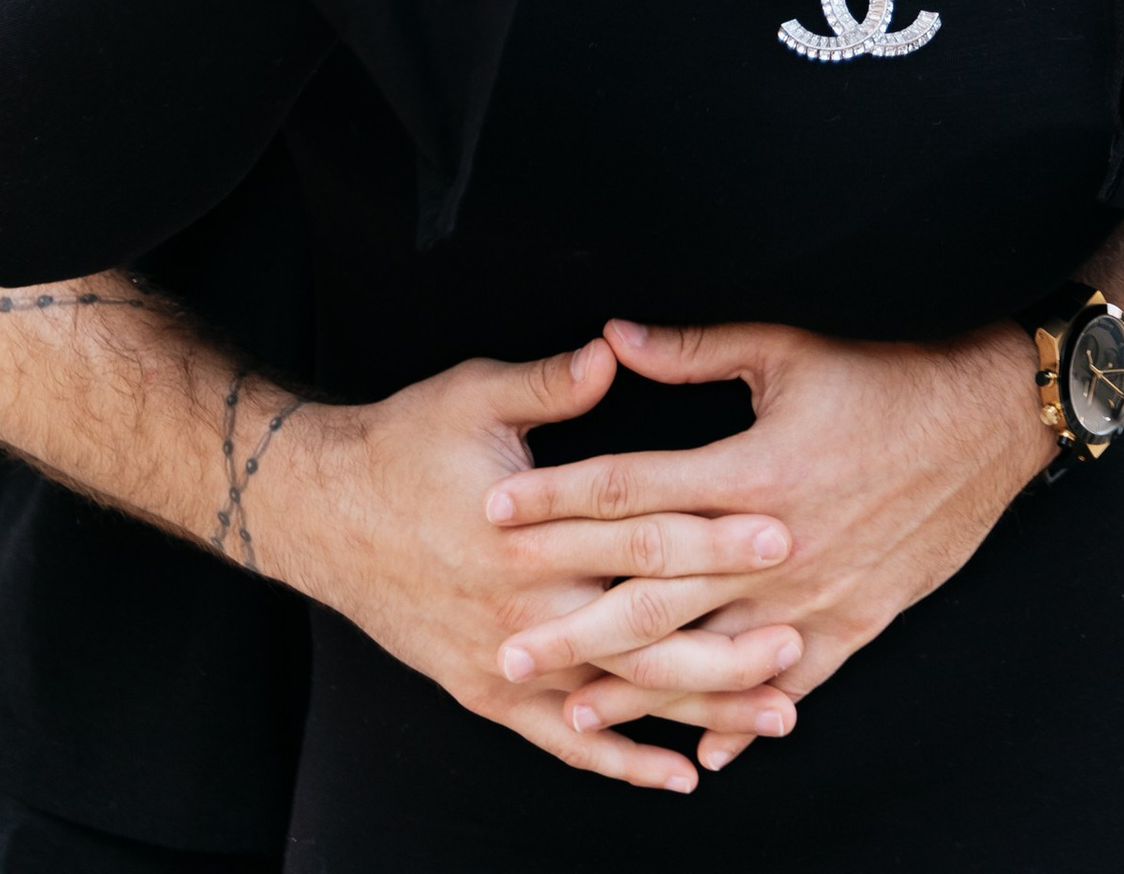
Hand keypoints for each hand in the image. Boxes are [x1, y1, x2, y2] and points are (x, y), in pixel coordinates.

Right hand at [251, 333, 806, 800]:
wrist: (323, 514)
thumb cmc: (403, 442)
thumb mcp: (474, 394)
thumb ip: (552, 383)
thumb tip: (617, 350)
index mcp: (529, 527)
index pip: (640, 531)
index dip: (712, 532)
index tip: (779, 528)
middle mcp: (522, 603)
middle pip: (644, 626)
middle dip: (726, 636)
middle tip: (799, 638)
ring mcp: (504, 660)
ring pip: (619, 695)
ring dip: (700, 710)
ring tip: (776, 716)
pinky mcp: (486, 693)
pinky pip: (565, 741)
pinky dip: (624, 762)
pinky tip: (683, 774)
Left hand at [489, 317, 1055, 770]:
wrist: (988, 419)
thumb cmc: (886, 370)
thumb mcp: (786, 347)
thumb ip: (693, 348)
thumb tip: (610, 338)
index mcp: (751, 467)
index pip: (631, 487)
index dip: (558, 499)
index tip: (495, 512)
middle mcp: (775, 542)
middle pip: (655, 589)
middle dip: (575, 621)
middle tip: (506, 646)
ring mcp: (817, 591)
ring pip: (710, 652)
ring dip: (640, 686)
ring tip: (574, 711)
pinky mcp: (858, 620)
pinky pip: (790, 683)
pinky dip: (744, 723)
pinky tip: (702, 756)